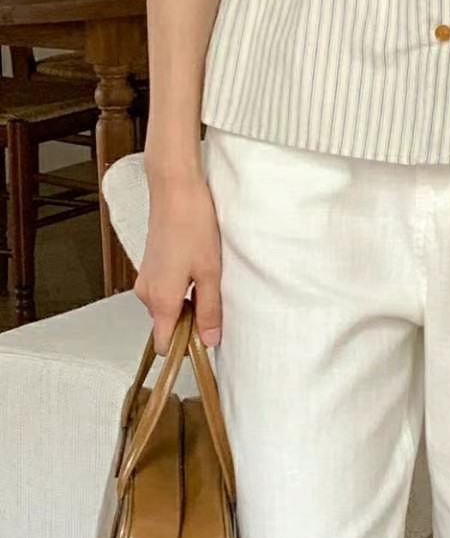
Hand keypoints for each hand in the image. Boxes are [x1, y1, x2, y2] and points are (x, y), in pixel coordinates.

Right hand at [134, 174, 222, 354]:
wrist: (175, 190)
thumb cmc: (192, 225)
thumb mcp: (210, 273)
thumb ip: (209, 310)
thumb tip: (209, 340)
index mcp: (160, 300)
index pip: (163, 344)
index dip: (185, 347)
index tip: (206, 340)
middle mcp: (146, 293)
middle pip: (167, 325)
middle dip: (190, 321)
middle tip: (215, 298)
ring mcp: (146, 278)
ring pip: (167, 305)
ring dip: (187, 300)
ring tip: (208, 276)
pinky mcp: (150, 265)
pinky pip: (164, 289)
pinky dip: (181, 286)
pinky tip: (197, 266)